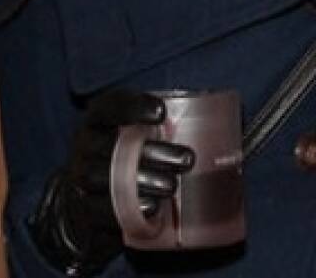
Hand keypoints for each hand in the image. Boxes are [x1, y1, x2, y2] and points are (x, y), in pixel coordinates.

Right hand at [30, 88, 193, 275]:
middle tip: (187, 160)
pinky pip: (105, 209)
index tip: (162, 112)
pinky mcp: (87, 209)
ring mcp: (82, 178)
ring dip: (143, 181)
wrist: (88, 200)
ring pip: (109, 178)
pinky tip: (154, 208)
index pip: (110, 105)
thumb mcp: (137, 134)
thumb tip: (234, 119)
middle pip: (114, 146)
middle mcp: (85, 146)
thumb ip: (170, 125)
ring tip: (172, 186)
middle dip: (152, 152)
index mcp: (98, 120)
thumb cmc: (126, 156)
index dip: (133, 106)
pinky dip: (130, 208)